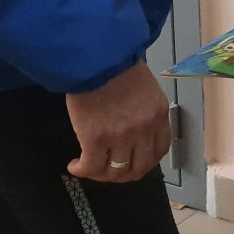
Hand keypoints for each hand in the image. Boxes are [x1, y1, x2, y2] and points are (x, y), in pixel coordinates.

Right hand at [66, 61, 170, 183]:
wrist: (96, 58)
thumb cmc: (117, 68)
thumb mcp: (145, 90)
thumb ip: (145, 113)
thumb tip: (135, 134)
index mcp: (159, 115)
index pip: (159, 150)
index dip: (145, 162)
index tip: (132, 162)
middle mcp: (144, 129)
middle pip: (138, 168)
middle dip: (123, 175)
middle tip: (108, 171)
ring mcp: (121, 137)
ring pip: (115, 173)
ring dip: (101, 175)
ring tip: (89, 167)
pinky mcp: (95, 139)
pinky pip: (91, 167)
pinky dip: (81, 170)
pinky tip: (74, 165)